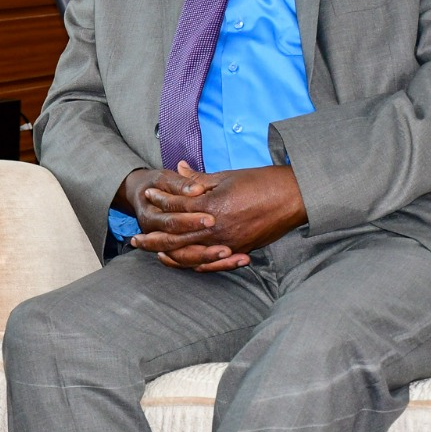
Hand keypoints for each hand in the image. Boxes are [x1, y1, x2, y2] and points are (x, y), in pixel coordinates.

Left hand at [132, 163, 304, 270]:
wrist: (294, 197)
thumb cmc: (261, 182)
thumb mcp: (226, 176)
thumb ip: (198, 179)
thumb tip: (176, 167)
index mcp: (211, 207)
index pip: (176, 207)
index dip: (159, 200)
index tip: (147, 194)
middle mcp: (217, 229)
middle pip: (176, 237)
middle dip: (153, 238)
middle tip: (135, 238)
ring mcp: (228, 243)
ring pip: (191, 255)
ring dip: (170, 255)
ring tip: (153, 252)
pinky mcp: (240, 250)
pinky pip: (212, 263)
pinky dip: (195, 264)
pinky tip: (183, 261)